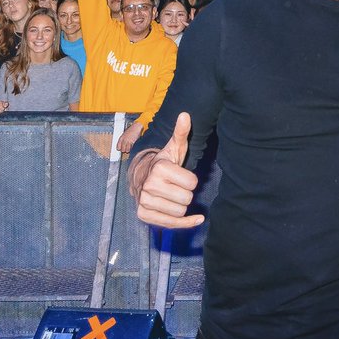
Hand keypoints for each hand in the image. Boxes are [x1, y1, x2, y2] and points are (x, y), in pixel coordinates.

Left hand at [117, 119, 143, 153]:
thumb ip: (122, 139)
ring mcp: (128, 141)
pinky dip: (132, 148)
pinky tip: (132, 146)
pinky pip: (132, 148)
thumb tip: (121, 145)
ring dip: (128, 150)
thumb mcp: (124, 134)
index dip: (120, 149)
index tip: (121, 149)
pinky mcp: (133, 142)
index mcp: (121, 138)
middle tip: (126, 148)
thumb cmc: (131, 130)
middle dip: (124, 150)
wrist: (136, 127)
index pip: (118, 147)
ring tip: (129, 148)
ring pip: (127, 150)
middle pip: (122, 150)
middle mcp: (124, 140)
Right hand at [134, 112, 204, 228]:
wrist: (142, 176)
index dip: (191, 180)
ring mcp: (144, 202)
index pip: (192, 182)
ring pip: (180, 211)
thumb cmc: (165, 162)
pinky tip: (196, 219)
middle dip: (186, 193)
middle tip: (177, 186)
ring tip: (173, 195)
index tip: (182, 176)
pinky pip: (170, 224)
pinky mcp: (144, 215)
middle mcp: (149, 186)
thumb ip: (181, 132)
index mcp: (160, 168)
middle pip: (186, 198)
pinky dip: (185, 223)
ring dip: (181, 205)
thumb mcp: (174, 147)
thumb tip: (185, 115)